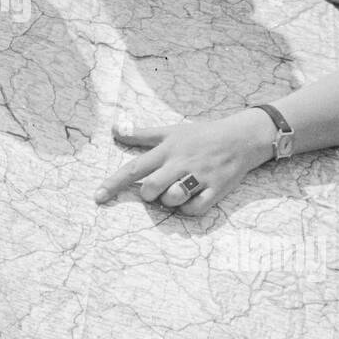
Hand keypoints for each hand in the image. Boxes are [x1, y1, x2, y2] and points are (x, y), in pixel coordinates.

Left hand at [93, 111, 273, 216]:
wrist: (241, 137)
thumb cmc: (201, 135)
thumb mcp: (171, 131)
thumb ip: (142, 134)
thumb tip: (114, 129)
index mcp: (167, 150)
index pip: (134, 167)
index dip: (114, 183)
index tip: (97, 197)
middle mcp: (181, 163)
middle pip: (151, 187)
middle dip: (149, 194)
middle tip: (158, 188)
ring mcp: (200, 177)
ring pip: (173, 199)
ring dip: (170, 201)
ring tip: (177, 191)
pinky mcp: (217, 190)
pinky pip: (195, 209)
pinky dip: (189, 209)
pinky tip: (192, 199)